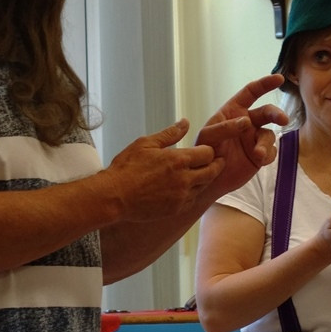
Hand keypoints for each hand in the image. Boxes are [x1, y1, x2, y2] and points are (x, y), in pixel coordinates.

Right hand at [101, 119, 225, 220]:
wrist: (114, 197)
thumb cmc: (127, 168)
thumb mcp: (146, 143)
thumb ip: (169, 134)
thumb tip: (185, 122)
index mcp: (179, 160)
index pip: (208, 153)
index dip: (210, 150)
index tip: (207, 150)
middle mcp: (184, 179)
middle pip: (212, 171)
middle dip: (216, 165)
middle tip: (216, 161)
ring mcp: (181, 196)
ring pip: (204, 187)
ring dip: (205, 179)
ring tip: (200, 173)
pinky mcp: (176, 209)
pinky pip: (193, 200)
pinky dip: (193, 193)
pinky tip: (186, 188)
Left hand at [195, 74, 288, 196]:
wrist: (209, 180)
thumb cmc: (204, 153)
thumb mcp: (208, 137)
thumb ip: (225, 127)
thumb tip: (247, 121)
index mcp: (233, 111)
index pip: (251, 92)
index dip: (265, 84)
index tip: (279, 79)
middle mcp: (247, 122)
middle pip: (267, 112)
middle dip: (276, 114)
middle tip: (283, 120)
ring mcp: (254, 139)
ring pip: (269, 135)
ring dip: (266, 144)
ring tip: (258, 154)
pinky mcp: (260, 155)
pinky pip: (271, 151)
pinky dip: (267, 155)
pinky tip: (259, 160)